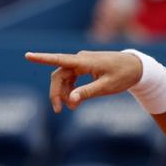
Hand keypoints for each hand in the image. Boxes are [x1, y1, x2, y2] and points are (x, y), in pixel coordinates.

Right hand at [25, 51, 141, 112]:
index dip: (42, 58)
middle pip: (59, 75)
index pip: (60, 59)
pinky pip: (72, 78)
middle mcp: (81, 59)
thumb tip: (71, 99)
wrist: (137, 67)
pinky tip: (74, 101)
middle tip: (59, 110)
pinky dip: (71, 89)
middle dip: (57, 92)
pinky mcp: (85, 66)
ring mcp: (83, 62)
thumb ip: (88, 92)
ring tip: (72, 107)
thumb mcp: (107, 86)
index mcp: (85, 61)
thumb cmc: (123, 75)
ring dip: (64, 92)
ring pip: (64, 77)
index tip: (28, 55)